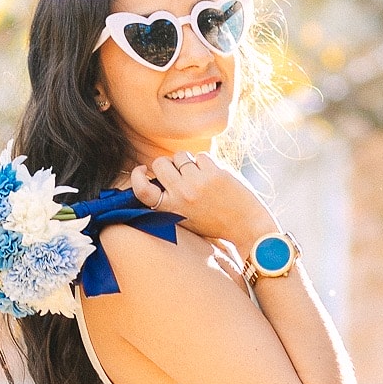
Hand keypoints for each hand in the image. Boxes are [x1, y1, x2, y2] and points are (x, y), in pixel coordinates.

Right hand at [129, 152, 275, 248]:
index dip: (137, 176)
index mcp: (170, 209)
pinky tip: (214, 176)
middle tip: (180, 172)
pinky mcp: (214, 173)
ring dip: (187, 161)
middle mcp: (180, 195)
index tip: (143, 170)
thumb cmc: (214, 222)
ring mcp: (197, 183)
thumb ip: (170, 199)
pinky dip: (205, 163)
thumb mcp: (185, 217)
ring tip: (198, 175)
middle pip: (160, 164)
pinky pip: (200, 156)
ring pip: (180, 156)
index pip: (141, 189)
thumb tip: (157, 173)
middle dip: (168, 164)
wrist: (245, 226)